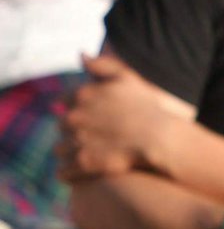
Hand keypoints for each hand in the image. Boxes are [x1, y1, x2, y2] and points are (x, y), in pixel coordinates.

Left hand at [57, 53, 190, 181]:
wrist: (158, 137)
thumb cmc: (145, 105)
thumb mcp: (126, 77)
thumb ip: (101, 65)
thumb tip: (81, 55)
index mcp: (81, 95)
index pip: (62, 101)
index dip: (74, 108)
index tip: (87, 115)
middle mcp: (74, 116)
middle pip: (60, 125)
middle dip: (71, 130)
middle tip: (90, 135)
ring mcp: (77, 141)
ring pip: (59, 149)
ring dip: (68, 151)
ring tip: (85, 154)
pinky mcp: (82, 163)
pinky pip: (63, 172)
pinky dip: (68, 173)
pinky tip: (79, 172)